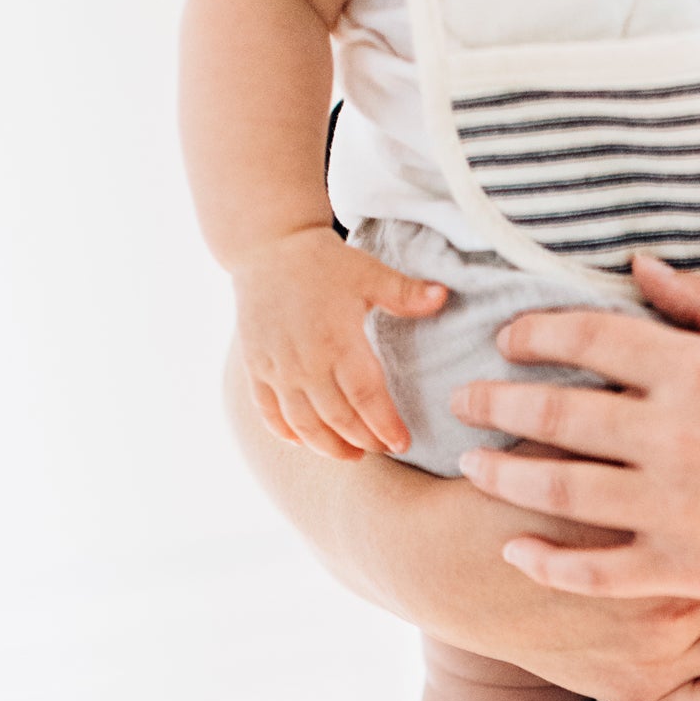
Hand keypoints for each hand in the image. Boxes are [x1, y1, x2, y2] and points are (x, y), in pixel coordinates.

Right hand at [233, 226, 445, 461]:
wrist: (265, 245)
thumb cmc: (321, 260)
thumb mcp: (368, 272)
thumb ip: (405, 293)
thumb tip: (444, 294)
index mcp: (338, 341)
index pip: (367, 399)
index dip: (385, 426)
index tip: (402, 444)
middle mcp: (305, 362)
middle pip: (338, 419)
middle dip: (364, 441)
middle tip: (383, 449)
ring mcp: (276, 368)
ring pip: (304, 425)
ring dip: (329, 447)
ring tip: (351, 455)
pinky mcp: (255, 368)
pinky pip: (268, 413)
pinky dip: (287, 433)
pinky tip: (305, 442)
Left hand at [451, 256, 699, 615]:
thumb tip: (639, 267)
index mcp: (696, 370)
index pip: (590, 338)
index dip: (537, 333)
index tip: (508, 338)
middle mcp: (674, 435)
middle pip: (558, 410)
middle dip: (499, 400)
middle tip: (463, 400)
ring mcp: (676, 507)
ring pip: (562, 487)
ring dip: (506, 475)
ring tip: (473, 467)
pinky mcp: (685, 569)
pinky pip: (599, 569)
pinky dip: (550, 561)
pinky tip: (516, 550)